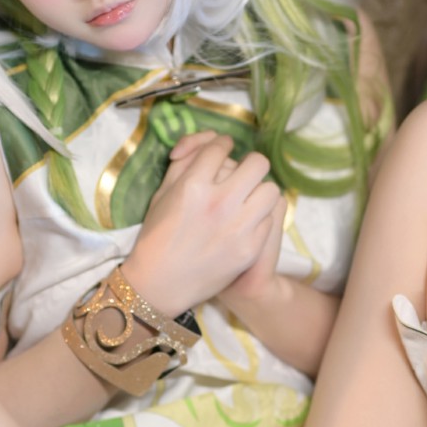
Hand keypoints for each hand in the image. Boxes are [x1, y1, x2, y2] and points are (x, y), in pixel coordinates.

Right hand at [122, 133, 282, 316]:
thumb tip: (208, 142)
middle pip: (256, 163)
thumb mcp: (162, 193)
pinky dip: (259, 217)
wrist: (160, 284)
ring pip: (270, 189)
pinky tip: (245, 223)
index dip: (222, 144)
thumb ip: (184, 162)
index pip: (220, 147)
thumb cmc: (156, 236)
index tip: (222, 150)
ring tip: (247, 199)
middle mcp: (219, 203)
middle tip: (240, 175)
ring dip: (259, 190)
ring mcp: (238, 227)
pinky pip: (270, 218)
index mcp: (193, 185)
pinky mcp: (250, 249)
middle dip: (248, 164)